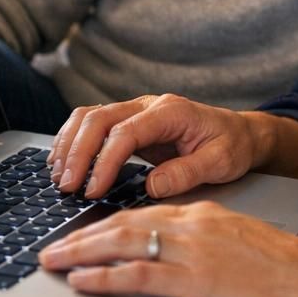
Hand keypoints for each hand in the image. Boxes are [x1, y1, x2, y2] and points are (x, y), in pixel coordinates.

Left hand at [38, 202, 297, 296]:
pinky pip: (140, 275)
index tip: (83, 235)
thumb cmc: (288, 269)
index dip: (108, 224)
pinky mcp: (196, 280)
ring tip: (53, 262)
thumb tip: (185, 256)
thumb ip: (210, 242)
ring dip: (81, 253)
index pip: (143, 213)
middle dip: (83, 236)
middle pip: (124, 223)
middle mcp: (193, 224)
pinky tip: (83, 282)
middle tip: (52, 248)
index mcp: (204, 213)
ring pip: (123, 243)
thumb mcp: (241, 243)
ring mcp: (192, 250)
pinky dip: (105, 278)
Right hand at [48, 95, 258, 198]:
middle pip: (98, 118)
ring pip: (89, 117)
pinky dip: (72, 141)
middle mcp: (147, 106)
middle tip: (66, 186)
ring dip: (68, 144)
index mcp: (170, 112)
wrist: (239, 133)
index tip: (93, 190)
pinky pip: (91, 124)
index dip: (105, 161)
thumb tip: (152, 186)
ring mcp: (135, 112)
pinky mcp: (127, 123)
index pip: (125, 133)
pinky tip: (63, 163)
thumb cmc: (231, 146)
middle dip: (77, 153)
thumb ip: (188, 172)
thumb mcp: (221, 162)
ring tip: (58, 176)